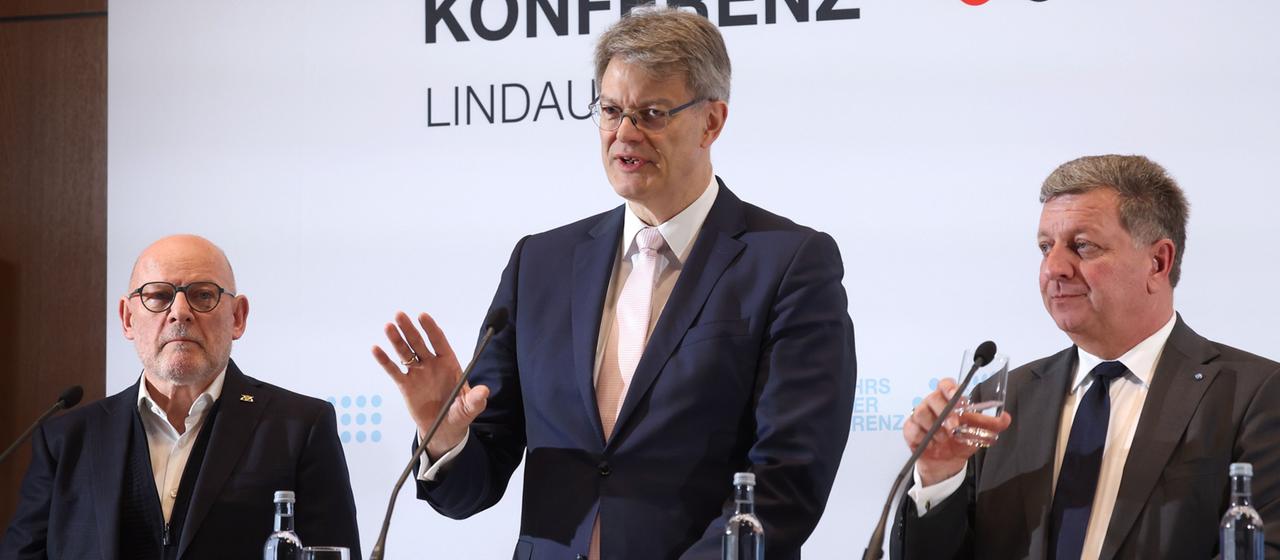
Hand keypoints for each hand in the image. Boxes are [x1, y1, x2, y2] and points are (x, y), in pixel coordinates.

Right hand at [372, 311, 489, 459]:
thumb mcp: (470, 407)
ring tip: (388, 327)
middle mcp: (432, 364)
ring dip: (396, 340)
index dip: (430, 328)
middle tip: (400, 315)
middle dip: (410, 329)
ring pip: (405, 353)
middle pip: (419, 343)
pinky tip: (376, 349)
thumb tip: (484, 391)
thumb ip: (475, 399)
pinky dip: (385, 361)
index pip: (439, 341)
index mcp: (448, 363)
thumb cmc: (459, 413)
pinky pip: (394, 371)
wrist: (444, 429)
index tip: (422, 316)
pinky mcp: (406, 385)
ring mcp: (418, 373)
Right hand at [904, 377, 1011, 486]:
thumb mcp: (979, 434)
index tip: (956, 397)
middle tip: (954, 428)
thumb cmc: (960, 442)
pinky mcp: (910, 429)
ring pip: (921, 412)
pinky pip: (912, 428)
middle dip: (945, 414)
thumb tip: (1006, 418)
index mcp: (949, 400)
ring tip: (943, 439)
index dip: (949, 388)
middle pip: (933, 398)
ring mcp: (920, 416)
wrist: (947, 463)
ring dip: (934, 428)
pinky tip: (930, 443)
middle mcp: (933, 404)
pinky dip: (922, 437)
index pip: (945, 384)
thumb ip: (993, 425)